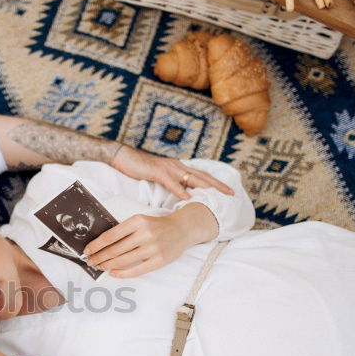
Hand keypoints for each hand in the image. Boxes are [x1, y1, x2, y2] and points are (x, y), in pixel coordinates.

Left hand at [84, 204, 216, 277]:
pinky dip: (121, 273)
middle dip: (99, 257)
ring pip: (123, 261)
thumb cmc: (157, 226)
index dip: (96, 245)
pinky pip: (136, 271)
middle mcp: (145, 234)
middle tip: (90, 261)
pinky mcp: (159, 261)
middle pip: (114, 250)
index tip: (87, 250)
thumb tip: (100, 244)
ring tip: (99, 267)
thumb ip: (124, 230)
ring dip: (107, 265)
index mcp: (138, 221)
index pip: (111, 235)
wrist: (183, 229)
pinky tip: (113, 273)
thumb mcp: (140, 221)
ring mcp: (153, 248)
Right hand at [111, 146, 232, 199]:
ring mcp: (168, 168)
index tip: (227, 191)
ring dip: (206, 187)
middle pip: (203, 176)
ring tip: (217, 196)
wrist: (122, 156)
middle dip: (218, 185)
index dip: (215, 182)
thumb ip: (170, 183)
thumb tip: (179, 195)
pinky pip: (172, 183)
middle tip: (232, 193)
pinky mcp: (158, 171)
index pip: (201, 175)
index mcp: (178, 167)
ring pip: (192, 178)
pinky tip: (188, 198)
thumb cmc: (138, 167)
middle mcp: (177, 166)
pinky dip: (181, 191)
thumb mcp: (158, 176)